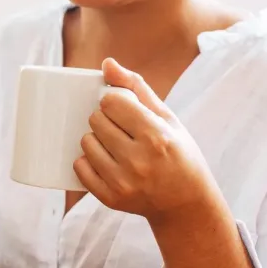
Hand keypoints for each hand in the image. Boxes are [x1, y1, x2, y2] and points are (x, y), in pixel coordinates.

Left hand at [75, 58, 226, 226]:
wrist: (186, 204)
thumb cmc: (178, 154)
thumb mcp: (167, 118)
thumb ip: (136, 88)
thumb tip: (107, 64)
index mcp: (156, 136)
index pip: (111, 102)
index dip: (114, 102)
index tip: (124, 109)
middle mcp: (139, 160)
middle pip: (96, 120)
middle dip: (105, 120)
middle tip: (122, 129)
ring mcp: (123, 182)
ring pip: (86, 143)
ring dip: (95, 139)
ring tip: (116, 146)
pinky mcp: (111, 198)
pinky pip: (80, 168)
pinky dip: (88, 162)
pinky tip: (106, 162)